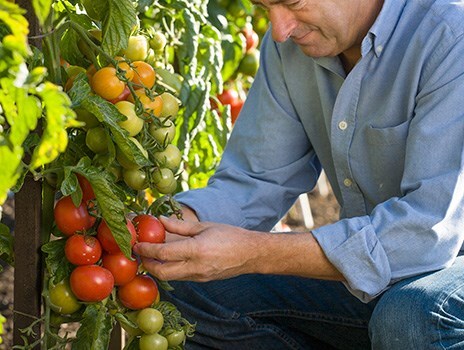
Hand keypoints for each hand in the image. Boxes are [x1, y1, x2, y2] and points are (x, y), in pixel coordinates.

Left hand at [133, 216, 264, 281]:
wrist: (250, 254)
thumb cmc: (230, 236)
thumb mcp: (204, 226)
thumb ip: (180, 225)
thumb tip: (161, 220)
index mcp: (196, 250)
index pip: (164, 253)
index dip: (147, 249)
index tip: (136, 244)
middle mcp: (196, 267)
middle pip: (162, 272)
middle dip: (147, 264)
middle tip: (140, 253)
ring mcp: (198, 277)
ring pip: (169, 277)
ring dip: (157, 268)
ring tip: (151, 255)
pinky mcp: (201, 280)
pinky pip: (180, 277)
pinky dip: (170, 269)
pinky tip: (168, 259)